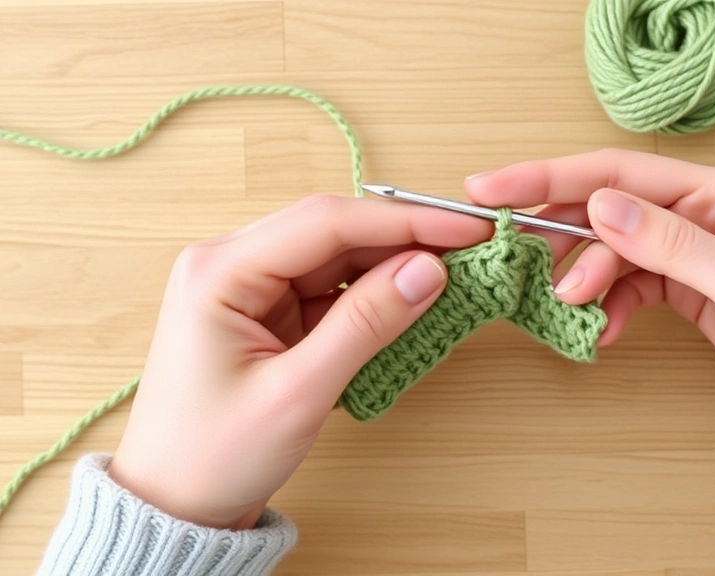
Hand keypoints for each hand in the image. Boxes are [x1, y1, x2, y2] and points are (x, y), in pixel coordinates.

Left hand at [108, 195, 490, 529]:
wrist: (174, 506)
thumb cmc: (212, 455)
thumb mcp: (298, 392)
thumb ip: (366, 324)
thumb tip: (428, 271)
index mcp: (220, 270)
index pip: (327, 222)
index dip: (404, 220)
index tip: (467, 227)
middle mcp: (231, 264)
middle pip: (334, 230)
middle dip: (404, 237)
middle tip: (472, 247)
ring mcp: (250, 288)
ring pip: (337, 257)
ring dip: (393, 264)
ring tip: (454, 273)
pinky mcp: (269, 312)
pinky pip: (331, 288)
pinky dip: (374, 294)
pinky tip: (412, 300)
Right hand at [465, 149, 714, 411]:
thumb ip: (675, 246)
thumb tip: (602, 207)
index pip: (620, 173)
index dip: (551, 178)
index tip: (492, 188)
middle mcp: (699, 210)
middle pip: (606, 206)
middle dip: (560, 234)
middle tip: (521, 262)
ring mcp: (687, 246)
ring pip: (611, 248)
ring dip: (583, 276)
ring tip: (568, 307)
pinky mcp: (681, 282)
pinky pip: (627, 283)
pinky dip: (607, 305)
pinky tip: (601, 330)